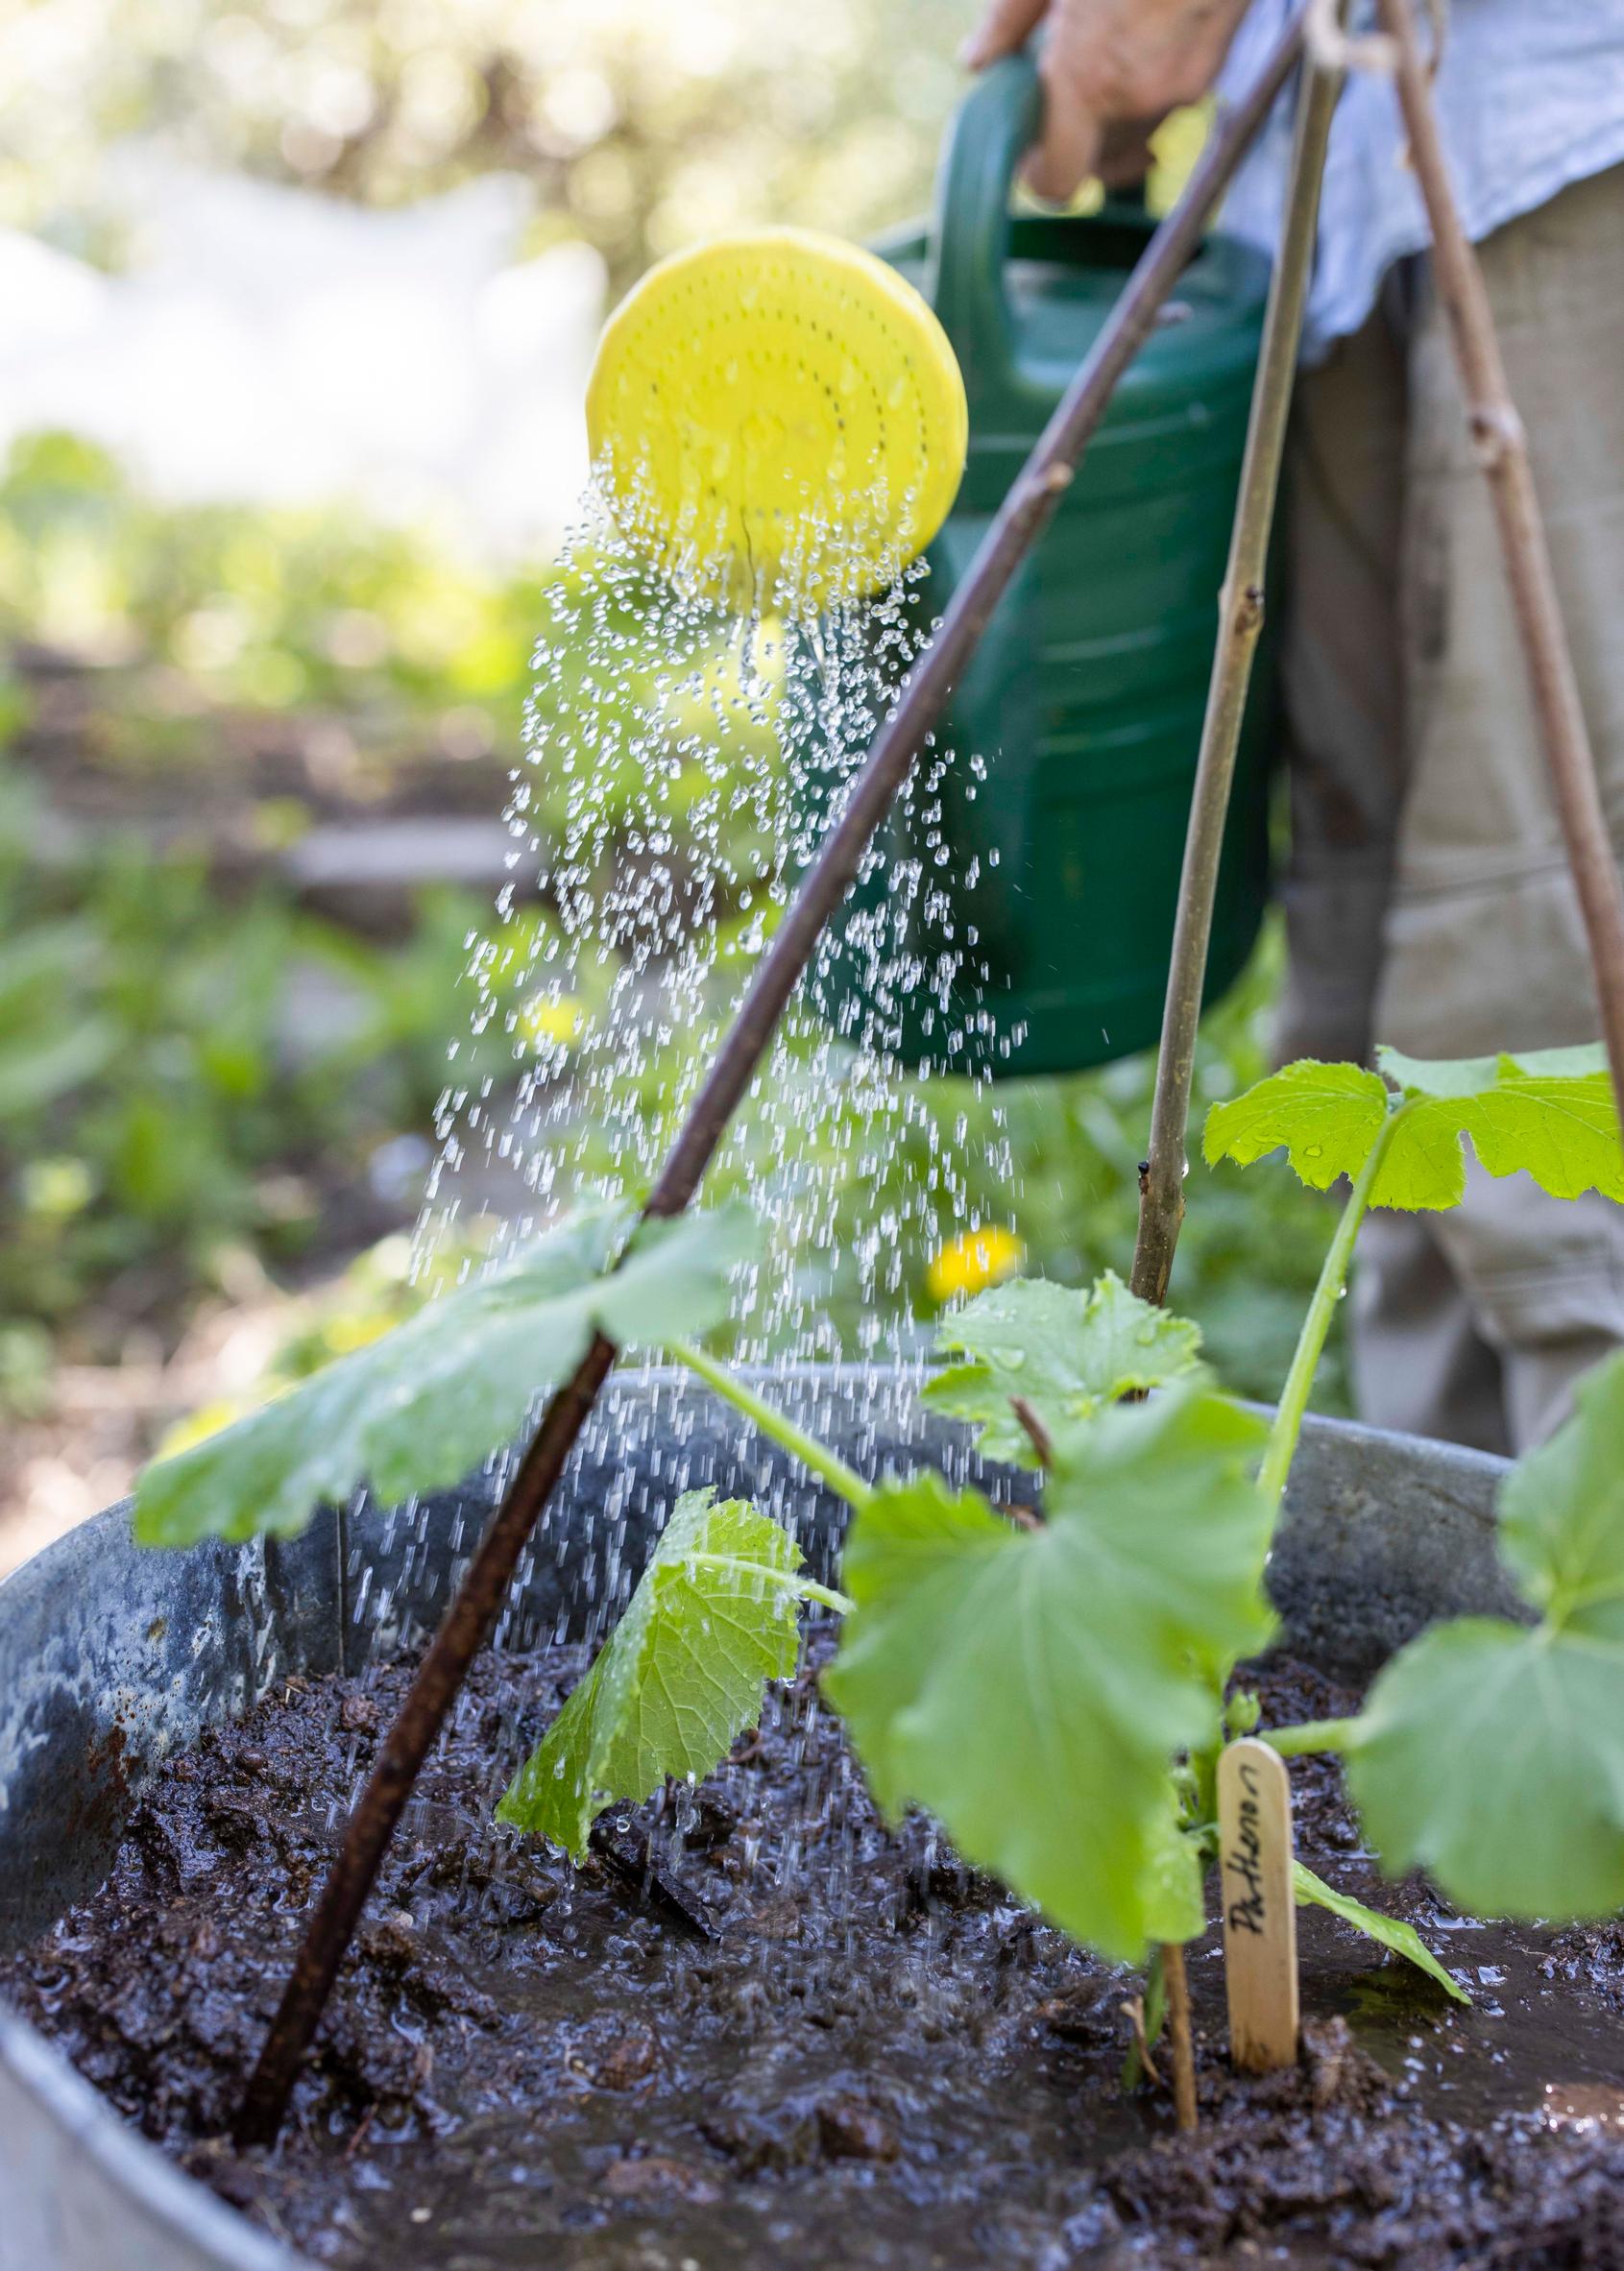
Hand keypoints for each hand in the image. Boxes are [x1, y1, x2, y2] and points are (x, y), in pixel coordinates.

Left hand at [961, 0, 1252, 202]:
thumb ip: (1008, 20)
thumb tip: (978, 60)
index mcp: (1087, 78)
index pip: (1057, 180)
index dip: (1037, 175)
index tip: (1026, 146)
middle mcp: (1138, 98)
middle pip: (1096, 161)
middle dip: (1074, 138)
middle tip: (1055, 92)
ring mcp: (1185, 86)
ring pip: (1135, 133)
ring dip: (1113, 114)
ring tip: (1100, 52)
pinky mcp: (1214, 64)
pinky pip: (1169, 100)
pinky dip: (1147, 84)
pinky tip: (1138, 33)